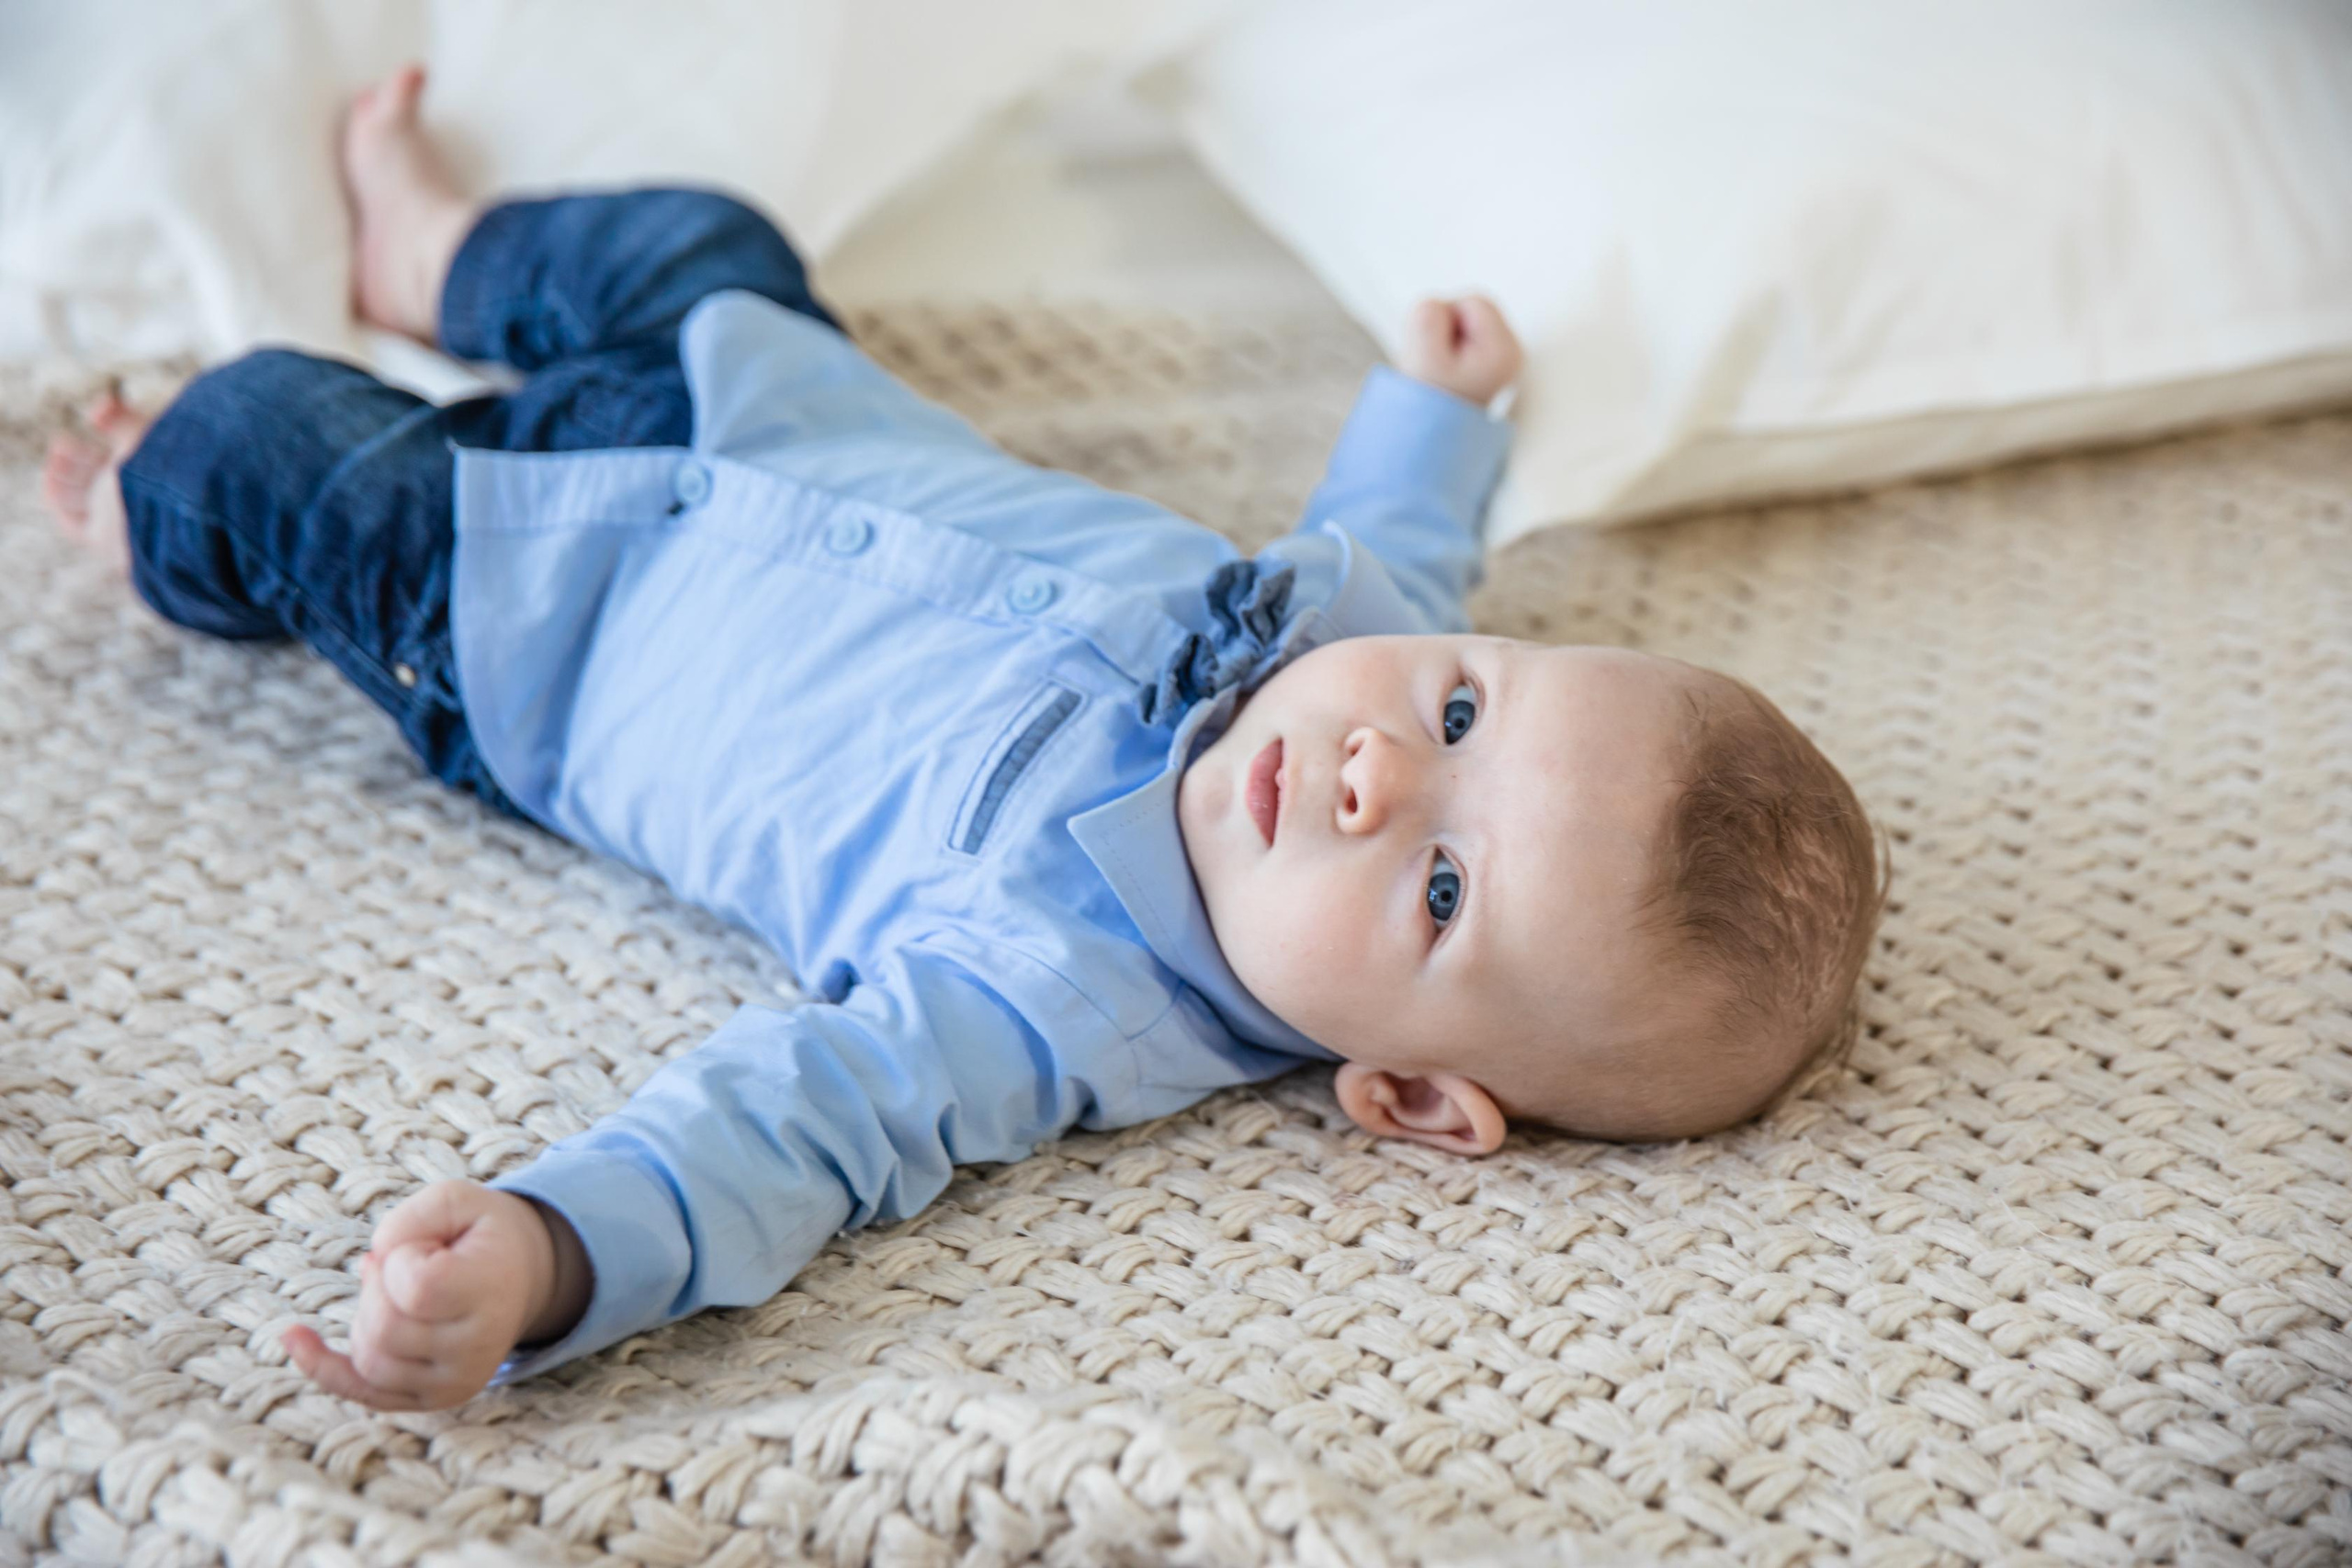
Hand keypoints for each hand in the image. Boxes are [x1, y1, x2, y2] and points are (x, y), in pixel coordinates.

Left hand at [282, 1179, 581, 1410]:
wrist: (522, 1277)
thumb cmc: (479, 1233)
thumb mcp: (454, 1199)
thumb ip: (409, 1219)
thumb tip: (370, 1267)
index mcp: (492, 1290)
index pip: (416, 1288)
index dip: (401, 1259)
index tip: (423, 1246)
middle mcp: (479, 1348)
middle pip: (384, 1329)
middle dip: (376, 1288)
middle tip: (400, 1264)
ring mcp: (457, 1381)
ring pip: (369, 1362)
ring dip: (365, 1318)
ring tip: (394, 1292)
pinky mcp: (434, 1399)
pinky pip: (362, 1392)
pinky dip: (322, 1367)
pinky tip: (292, 1337)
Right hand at [1398, 295, 1522, 406]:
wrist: (1427, 443)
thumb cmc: (1427, 404)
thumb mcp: (1421, 351)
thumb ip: (1428, 312)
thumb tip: (1437, 306)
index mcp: (1504, 351)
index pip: (1471, 301)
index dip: (1445, 320)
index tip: (1440, 356)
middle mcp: (1513, 354)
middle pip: (1473, 308)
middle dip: (1447, 327)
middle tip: (1438, 364)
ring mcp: (1504, 360)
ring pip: (1467, 322)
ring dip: (1445, 338)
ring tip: (1441, 371)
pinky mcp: (1491, 364)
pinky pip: (1465, 337)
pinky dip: (1449, 349)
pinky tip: (1446, 374)